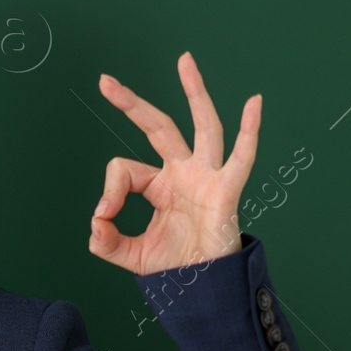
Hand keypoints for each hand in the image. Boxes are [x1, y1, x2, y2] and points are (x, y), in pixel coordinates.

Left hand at [89, 51, 260, 274]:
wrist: (202, 290)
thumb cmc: (174, 268)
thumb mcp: (128, 255)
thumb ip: (105, 240)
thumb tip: (96, 219)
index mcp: (159, 185)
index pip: (125, 169)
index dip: (110, 189)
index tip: (105, 215)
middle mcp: (183, 173)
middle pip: (158, 127)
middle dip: (132, 104)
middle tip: (105, 81)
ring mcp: (206, 177)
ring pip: (203, 126)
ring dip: (194, 93)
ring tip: (184, 60)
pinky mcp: (227, 190)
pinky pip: (241, 157)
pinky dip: (250, 130)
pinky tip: (254, 103)